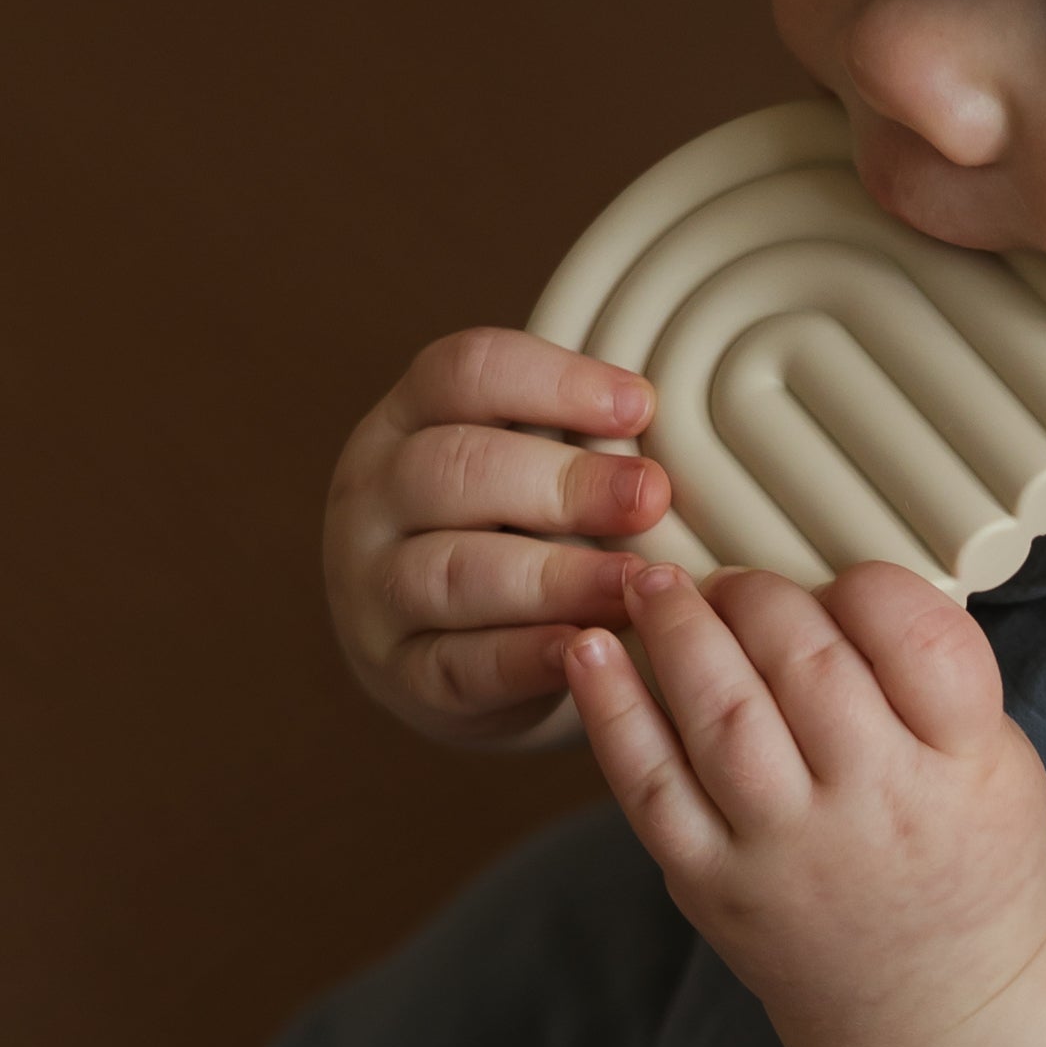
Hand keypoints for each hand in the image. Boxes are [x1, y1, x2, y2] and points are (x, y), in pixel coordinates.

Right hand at [324, 328, 674, 749]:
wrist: (435, 660)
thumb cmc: (500, 543)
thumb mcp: (517, 478)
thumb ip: (570, 449)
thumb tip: (671, 447)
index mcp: (406, 422)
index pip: (463, 373)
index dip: (554, 381)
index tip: (641, 405)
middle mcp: (375, 497)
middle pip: (456, 468)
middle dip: (563, 481)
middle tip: (649, 496)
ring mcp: (374, 588)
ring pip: (454, 571)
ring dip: (555, 576)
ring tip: (633, 582)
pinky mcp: (402, 673)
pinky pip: (461, 662)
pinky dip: (527, 655)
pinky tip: (585, 646)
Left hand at [566, 561, 1045, 1046]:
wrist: (938, 1005)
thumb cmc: (965, 861)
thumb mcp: (999, 765)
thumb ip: (933, 679)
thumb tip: (824, 582)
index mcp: (964, 770)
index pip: (917, 637)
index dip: (867, 588)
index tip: (845, 587)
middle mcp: (878, 810)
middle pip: (807, 663)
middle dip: (758, 597)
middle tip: (735, 582)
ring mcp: (790, 854)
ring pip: (721, 713)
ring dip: (678, 630)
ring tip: (655, 588)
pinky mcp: (717, 887)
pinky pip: (649, 787)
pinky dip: (611, 712)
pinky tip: (587, 652)